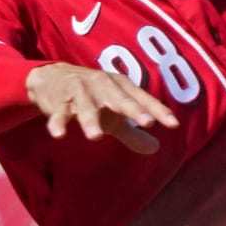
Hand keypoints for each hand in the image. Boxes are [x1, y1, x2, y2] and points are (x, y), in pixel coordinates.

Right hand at [25, 63, 178, 154]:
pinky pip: (59, 113)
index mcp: (120, 87)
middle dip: (133, 109)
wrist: (52, 77)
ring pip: (87, 107)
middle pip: (120, 98)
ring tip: (96, 137)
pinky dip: (58, 122)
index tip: (174, 125)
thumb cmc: (92, 97)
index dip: (158, 111)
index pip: (143, 100)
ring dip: (91, 120)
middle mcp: (103, 86)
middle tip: (147, 122)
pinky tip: (59, 134)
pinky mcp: (59, 101)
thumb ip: (133, 131)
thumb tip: (156, 149)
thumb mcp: (113, 113)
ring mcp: (80, 92)